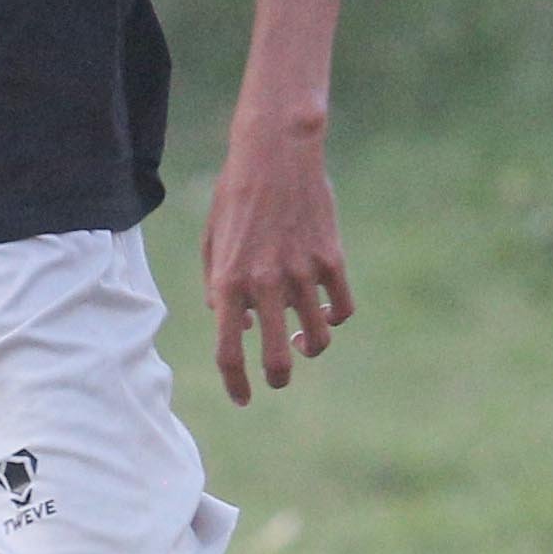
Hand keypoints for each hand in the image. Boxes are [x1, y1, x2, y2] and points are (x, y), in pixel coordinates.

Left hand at [200, 119, 353, 405]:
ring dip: (309, 348)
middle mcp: (264, 284)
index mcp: (227, 282)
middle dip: (277, 378)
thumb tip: (237, 327)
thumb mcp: (211, 241)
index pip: (228, 351)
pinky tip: (325, 314)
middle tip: (277, 379)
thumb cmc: (235, 196)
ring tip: (300, 339)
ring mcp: (301, 274)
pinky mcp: (331, 260)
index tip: (243, 399)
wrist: (275, 154)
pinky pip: (341, 310)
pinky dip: (334, 320)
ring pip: (317, 339)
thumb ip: (215, 288)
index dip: (235, 383)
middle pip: (276, 359)